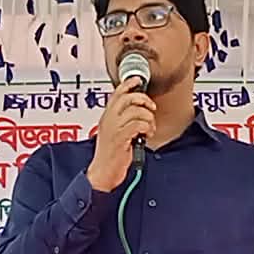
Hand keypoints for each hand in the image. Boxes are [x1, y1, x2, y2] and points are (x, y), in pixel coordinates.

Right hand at [86, 76, 155, 191]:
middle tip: (150, 108)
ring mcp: (114, 129)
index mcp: (106, 117)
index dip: (129, 84)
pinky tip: (147, 134)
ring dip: (148, 118)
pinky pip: (138, 124)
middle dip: (143, 100)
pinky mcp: (121, 138)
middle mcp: (109, 120)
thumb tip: (139, 111)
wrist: (102, 173)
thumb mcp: (114, 133)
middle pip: (127, 98)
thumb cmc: (109, 156)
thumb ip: (122, 121)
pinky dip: (147, 127)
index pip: (117, 93)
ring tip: (149, 127)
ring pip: (136, 111)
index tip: (139, 80)